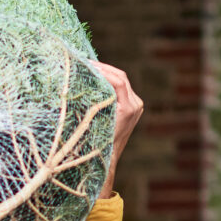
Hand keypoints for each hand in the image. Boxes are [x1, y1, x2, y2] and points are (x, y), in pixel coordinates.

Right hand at [91, 61, 142, 197]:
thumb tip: (83, 81)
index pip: (118, 81)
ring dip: (108, 73)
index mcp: (128, 109)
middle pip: (121, 77)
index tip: (88, 65)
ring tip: (92, 67)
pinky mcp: (135, 107)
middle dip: (104, 68)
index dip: (103, 71)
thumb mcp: (92, 121)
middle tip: (88, 62)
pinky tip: (99, 78)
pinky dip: (111, 81)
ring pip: (123, 81)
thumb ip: (93, 102)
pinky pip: (123, 89)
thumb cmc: (96, 142)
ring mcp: (137, 106)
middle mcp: (136, 105)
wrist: (107, 158)